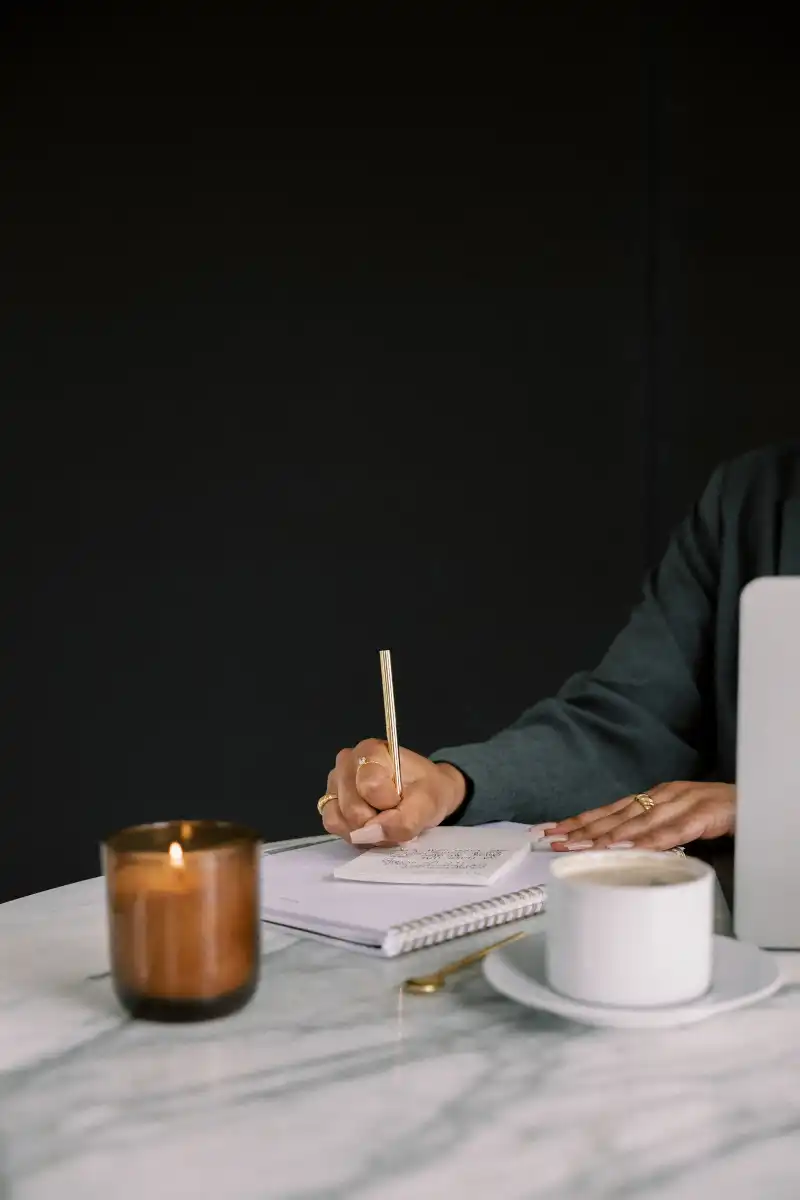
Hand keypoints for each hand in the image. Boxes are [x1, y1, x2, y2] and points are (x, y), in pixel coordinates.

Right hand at [321, 739, 466, 844]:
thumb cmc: (427, 791)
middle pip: (352, 807)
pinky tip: (371, 827)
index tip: (401, 800)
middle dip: (376, 822)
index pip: (370, 786)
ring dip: (365, 831)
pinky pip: (334, 825)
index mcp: (371, 751)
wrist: (424, 795)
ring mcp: (336, 782)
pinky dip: (354, 834)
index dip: (388, 804)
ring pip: (339, 818)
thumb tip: (372, 832)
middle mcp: (347, 762)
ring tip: (384, 823)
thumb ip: (405, 820)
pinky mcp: (330, 801)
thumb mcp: (428, 803)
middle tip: (395, 817)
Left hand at [546, 782, 735, 851]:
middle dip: (582, 829)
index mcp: (652, 798)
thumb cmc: (713, 812)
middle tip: (555, 841)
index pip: (608, 810)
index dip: (580, 821)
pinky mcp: (701, 815)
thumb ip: (651, 832)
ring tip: (582, 847)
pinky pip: (672, 831)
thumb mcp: (676, 820)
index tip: (553, 831)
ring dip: (608, 836)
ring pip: (638, 822)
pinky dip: (649, 840)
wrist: (753, 800)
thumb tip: (620, 850)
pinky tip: (630, 848)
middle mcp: (660, 797)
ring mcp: (680, 804)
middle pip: (615, 815)